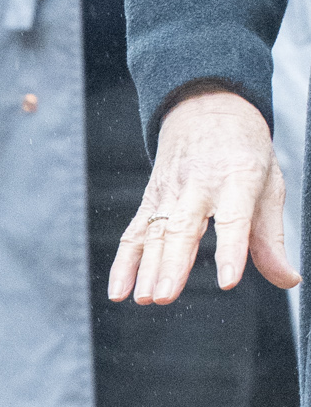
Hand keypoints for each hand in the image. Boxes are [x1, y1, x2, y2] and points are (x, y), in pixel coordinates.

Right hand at [109, 85, 298, 304]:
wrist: (206, 108)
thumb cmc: (244, 152)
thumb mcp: (269, 186)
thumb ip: (272, 239)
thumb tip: (287, 279)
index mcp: (237, 178)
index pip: (233, 219)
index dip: (231, 250)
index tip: (228, 280)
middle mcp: (199, 185)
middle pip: (183, 228)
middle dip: (172, 264)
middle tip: (164, 296)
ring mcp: (170, 191)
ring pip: (156, 232)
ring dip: (147, 268)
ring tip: (144, 298)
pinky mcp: (151, 199)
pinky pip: (135, 232)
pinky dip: (124, 262)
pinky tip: (119, 290)